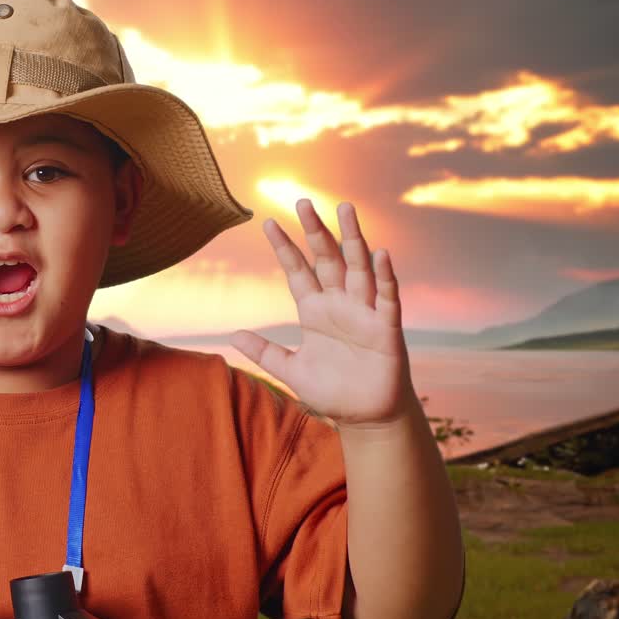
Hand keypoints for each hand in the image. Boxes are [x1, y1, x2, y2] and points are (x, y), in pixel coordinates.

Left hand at [228, 199, 416, 427]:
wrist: (365, 417)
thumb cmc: (332, 391)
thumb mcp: (290, 371)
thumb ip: (264, 352)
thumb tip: (233, 335)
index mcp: (314, 311)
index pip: (297, 271)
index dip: (284, 248)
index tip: (267, 223)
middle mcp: (339, 304)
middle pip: (326, 259)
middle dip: (314, 231)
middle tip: (302, 202)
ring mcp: (363, 313)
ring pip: (358, 267)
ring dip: (352, 239)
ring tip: (344, 208)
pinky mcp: (386, 328)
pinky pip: (386, 298)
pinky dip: (384, 277)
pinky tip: (381, 254)